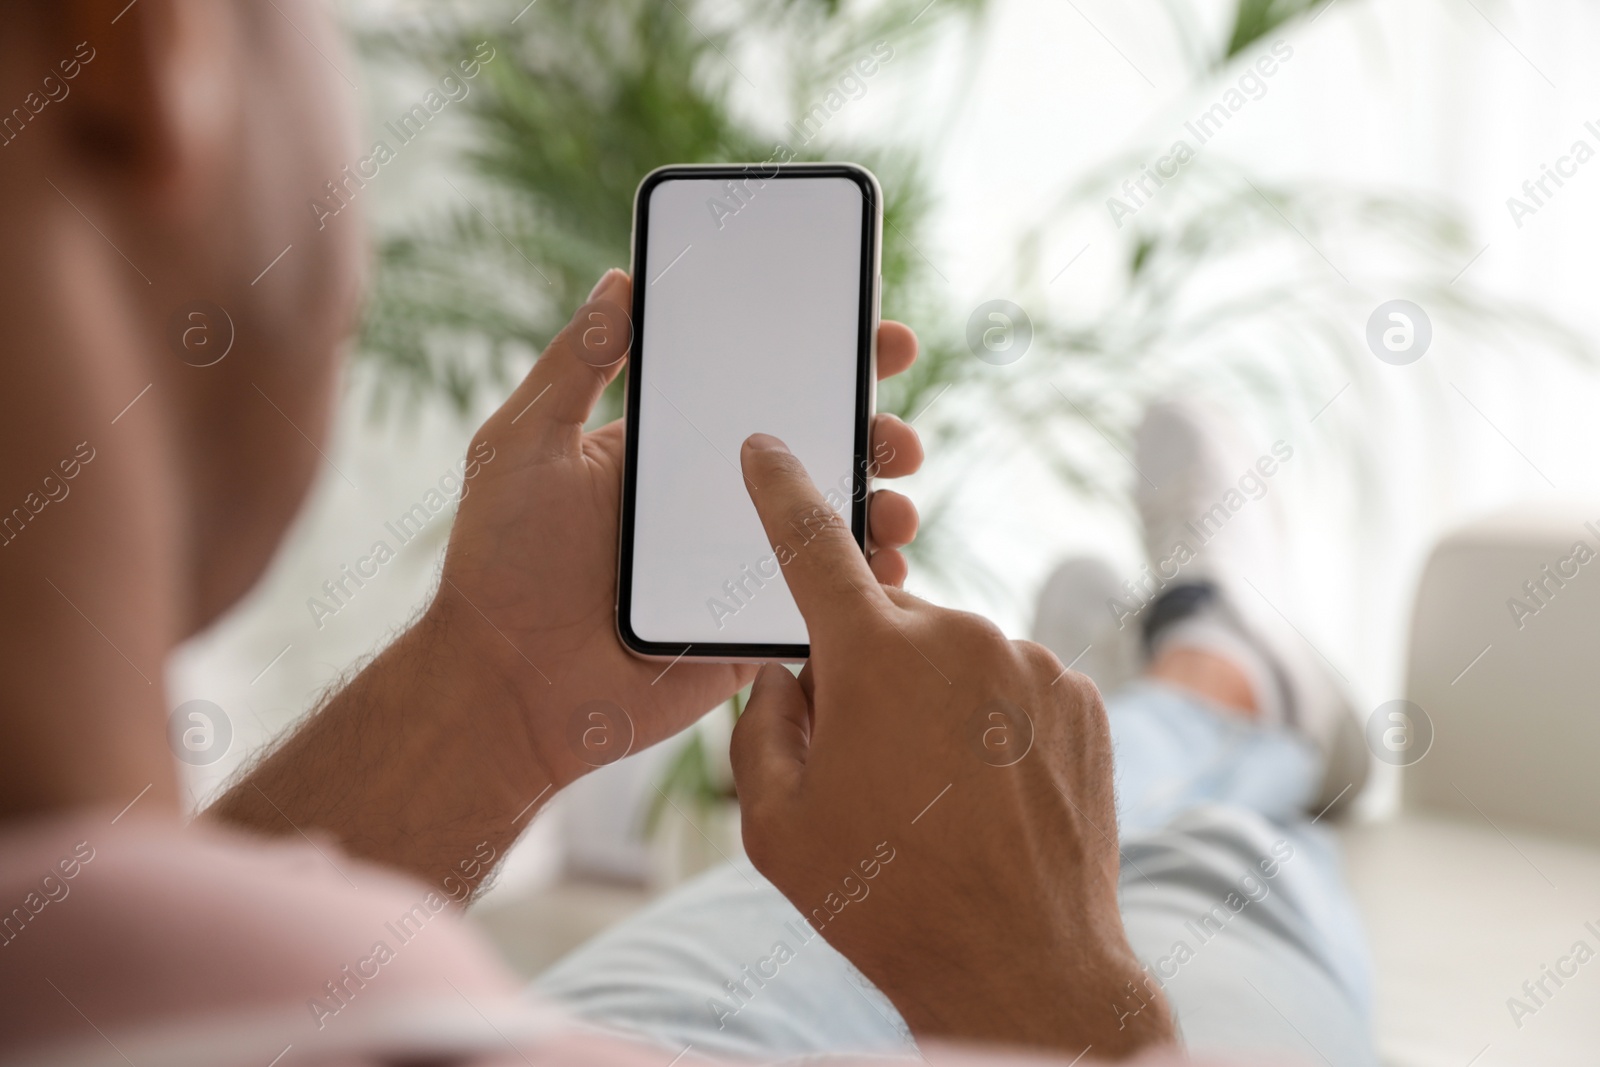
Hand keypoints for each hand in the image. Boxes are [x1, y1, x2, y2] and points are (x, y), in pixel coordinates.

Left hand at [430, 270, 925, 793]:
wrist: (504, 686)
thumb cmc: (501, 563)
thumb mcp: (525, 443)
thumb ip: (576, 364)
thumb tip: (622, 279)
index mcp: (673, 451)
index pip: (762, 388)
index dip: (825, 359)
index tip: (880, 336)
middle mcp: (717, 502)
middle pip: (819, 454)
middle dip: (876, 434)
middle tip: (897, 434)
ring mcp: (740, 567)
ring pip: (834, 526)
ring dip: (884, 508)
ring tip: (895, 505)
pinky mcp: (751, 631)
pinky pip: (824, 602)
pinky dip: (867, 586)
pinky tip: (886, 572)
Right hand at [729, 436, 1175, 1057]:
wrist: (1022, 964)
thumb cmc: (886, 898)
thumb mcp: (776, 823)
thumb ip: (763, 725)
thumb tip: (788, 677)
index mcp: (872, 655)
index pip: (813, 545)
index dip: (783, 492)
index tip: (768, 449)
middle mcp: (959, 636)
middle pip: (886, 627)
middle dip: (866, 675)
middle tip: (871, 767)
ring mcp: (1029, 664)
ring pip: (953, 660)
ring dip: (934, 704)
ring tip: (939, 798)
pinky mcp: (1079, 696)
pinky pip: (1011, 688)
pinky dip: (991, 725)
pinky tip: (989, 795)